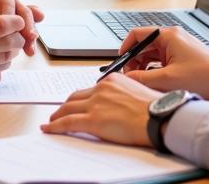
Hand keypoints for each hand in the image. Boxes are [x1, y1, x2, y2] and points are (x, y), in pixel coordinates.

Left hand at [42, 72, 159, 146]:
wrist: (159, 117)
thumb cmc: (155, 109)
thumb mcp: (137, 93)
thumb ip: (122, 95)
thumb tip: (118, 106)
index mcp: (112, 80)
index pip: (90, 89)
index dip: (80, 99)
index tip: (76, 103)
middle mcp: (101, 88)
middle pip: (76, 96)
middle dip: (65, 105)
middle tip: (59, 112)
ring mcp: (96, 103)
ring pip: (68, 108)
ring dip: (58, 115)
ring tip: (52, 121)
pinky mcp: (93, 120)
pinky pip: (68, 123)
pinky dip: (55, 126)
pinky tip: (49, 129)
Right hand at [119, 26, 208, 107]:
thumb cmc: (205, 77)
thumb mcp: (168, 80)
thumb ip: (142, 79)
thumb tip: (125, 80)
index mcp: (167, 35)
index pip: (137, 35)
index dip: (125, 49)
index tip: (119, 64)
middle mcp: (173, 38)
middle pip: (144, 46)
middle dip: (135, 62)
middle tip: (130, 79)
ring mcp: (180, 48)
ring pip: (153, 57)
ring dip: (146, 69)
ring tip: (144, 85)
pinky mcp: (185, 59)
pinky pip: (164, 63)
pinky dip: (157, 72)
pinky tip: (158, 86)